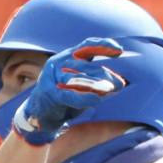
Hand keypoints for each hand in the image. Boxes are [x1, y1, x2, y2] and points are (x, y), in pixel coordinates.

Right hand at [11, 37, 128, 145]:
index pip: (87, 46)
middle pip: (86, 65)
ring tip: (110, 90)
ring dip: (96, 84)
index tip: (119, 50)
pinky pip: (69, 94)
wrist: (42, 116)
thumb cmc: (65, 99)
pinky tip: (96, 100)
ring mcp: (53, 77)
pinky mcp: (51, 94)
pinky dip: (84, 97)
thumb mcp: (83, 87)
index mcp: (68, 57)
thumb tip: (120, 83)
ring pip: (77, 78)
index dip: (103, 46)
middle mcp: (60, 63)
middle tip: (120, 84)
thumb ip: (99, 83)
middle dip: (105, 74)